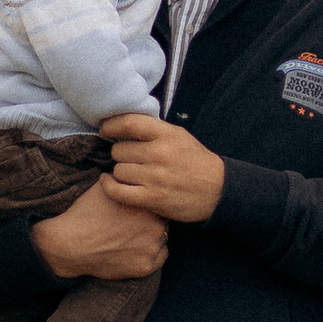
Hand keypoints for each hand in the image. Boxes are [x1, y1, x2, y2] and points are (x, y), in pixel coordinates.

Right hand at [29, 178, 167, 280]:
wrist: (70, 244)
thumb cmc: (86, 213)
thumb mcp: (104, 187)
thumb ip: (123, 180)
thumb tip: (131, 170)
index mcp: (147, 203)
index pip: (160, 200)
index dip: (150, 203)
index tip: (140, 207)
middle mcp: (155, 225)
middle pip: (164, 220)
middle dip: (152, 220)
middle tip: (135, 223)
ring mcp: (152, 248)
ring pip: (163, 239)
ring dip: (153, 237)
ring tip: (133, 237)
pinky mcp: (146, 267)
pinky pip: (159, 257)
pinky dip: (151, 254)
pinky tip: (135, 249)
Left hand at [100, 113, 226, 222]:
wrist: (217, 190)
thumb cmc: (195, 162)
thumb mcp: (179, 136)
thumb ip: (154, 130)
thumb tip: (121, 125)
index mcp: (166, 134)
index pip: (128, 123)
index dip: (110, 126)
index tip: (105, 130)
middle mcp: (160, 153)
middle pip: (119, 150)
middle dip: (121, 155)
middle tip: (131, 159)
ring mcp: (155, 177)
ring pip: (118, 170)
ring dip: (122, 173)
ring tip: (134, 174)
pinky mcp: (152, 198)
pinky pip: (117, 191)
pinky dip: (109, 187)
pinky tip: (110, 183)